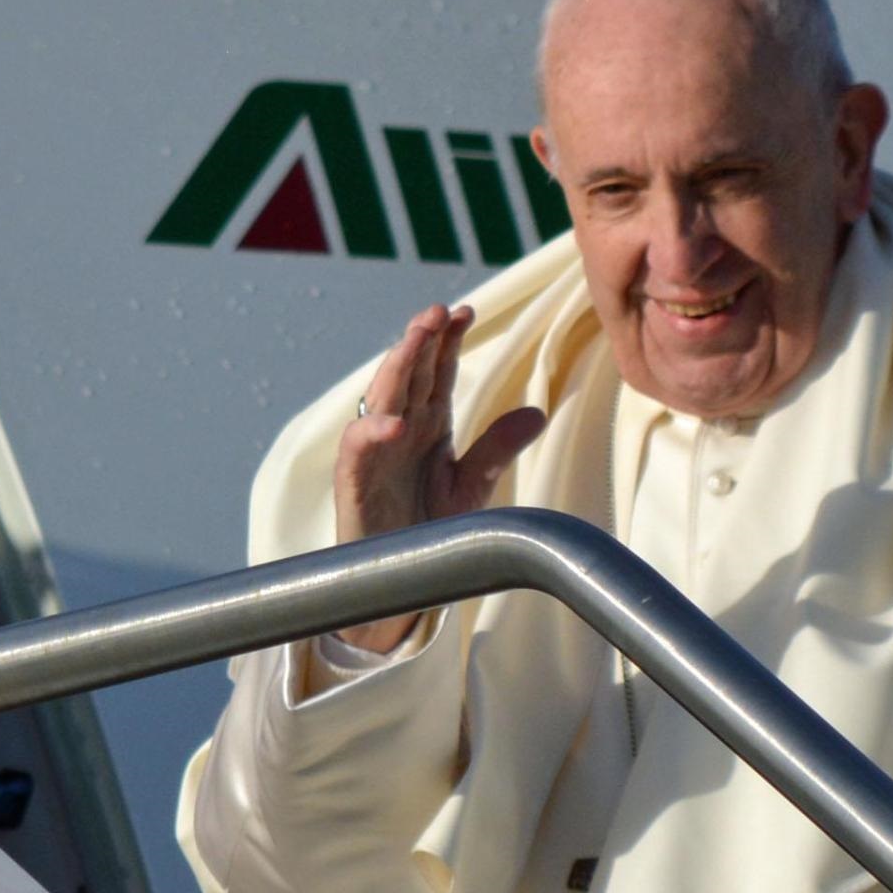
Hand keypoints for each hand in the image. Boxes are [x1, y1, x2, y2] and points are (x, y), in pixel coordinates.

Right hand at [329, 301, 545, 652]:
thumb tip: (538, 412)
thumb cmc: (429, 529)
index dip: (448, 340)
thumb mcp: (472, 485)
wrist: (401, 581)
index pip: (437, 371)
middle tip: (440, 310)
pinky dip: (374, 433)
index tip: (467, 311)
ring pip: (383, 396)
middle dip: (423, 339)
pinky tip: (397, 424)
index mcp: (427, 424)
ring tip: (417, 337)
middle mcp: (399, 427)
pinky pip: (359, 448)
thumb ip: (498, 447)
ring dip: (398, 365)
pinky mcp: (354, 479)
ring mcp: (374, 450)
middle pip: (410, 373)